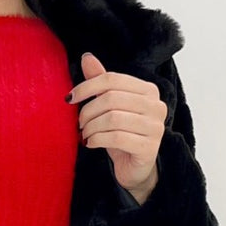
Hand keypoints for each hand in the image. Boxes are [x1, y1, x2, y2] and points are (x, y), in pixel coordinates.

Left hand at [68, 52, 165, 198]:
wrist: (134, 168)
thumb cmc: (121, 134)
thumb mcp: (109, 107)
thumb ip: (101, 83)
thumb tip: (87, 57)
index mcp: (148, 91)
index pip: (113, 79)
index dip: (87, 87)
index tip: (70, 99)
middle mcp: (156, 106)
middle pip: (111, 98)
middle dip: (88, 111)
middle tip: (79, 123)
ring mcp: (155, 127)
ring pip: (113, 118)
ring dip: (91, 127)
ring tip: (85, 134)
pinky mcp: (149, 148)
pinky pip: (117, 138)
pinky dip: (97, 139)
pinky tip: (90, 143)